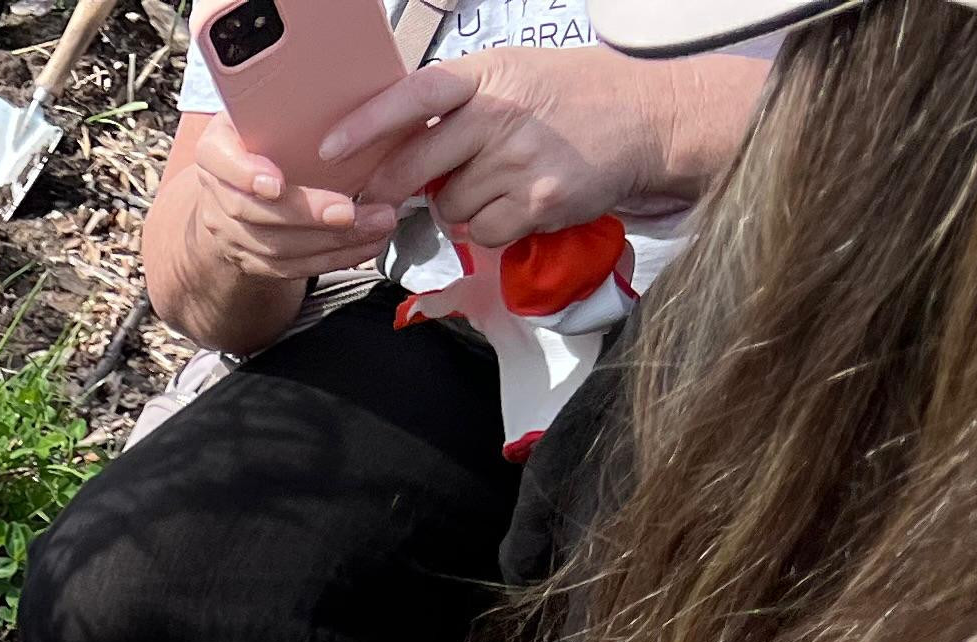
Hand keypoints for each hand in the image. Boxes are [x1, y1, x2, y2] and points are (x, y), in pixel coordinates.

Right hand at [176, 109, 396, 287]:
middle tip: (353, 211)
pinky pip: (290, 269)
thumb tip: (350, 87)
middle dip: (308, 215)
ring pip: (277, 247)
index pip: (220, 162)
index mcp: (216, 149)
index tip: (276, 183)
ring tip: (377, 225)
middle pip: (256, 213)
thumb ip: (288, 105)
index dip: (246, 174)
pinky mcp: (251, 262)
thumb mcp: (265, 110)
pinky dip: (332, 259)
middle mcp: (216, 195)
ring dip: (331, 242)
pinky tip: (366, 246)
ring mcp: (230, 234)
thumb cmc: (265, 136)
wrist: (236, 185)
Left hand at [325, 48, 681, 246]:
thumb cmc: (571, 97)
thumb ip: (458, 102)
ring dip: (462, 204)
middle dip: (392, 185)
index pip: (416, 95)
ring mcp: (521, 160)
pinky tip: (519, 202)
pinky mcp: (539, 201)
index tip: (330, 147)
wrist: (647, 119)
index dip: (367, 123)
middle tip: (381, 193)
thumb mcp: (513, 75)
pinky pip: (484, 231)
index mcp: (490, 75)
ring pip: (451, 205)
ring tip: (497, 181)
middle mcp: (502, 114)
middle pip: (419, 163)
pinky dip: (493, 226)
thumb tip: (393, 139)